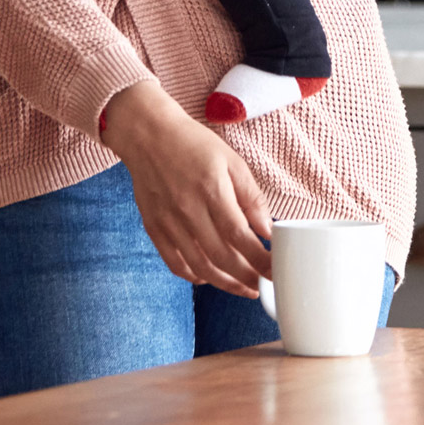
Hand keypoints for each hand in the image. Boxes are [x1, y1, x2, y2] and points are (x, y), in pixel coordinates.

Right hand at [100, 80, 273, 295]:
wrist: (148, 135)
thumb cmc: (193, 145)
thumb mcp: (231, 161)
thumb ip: (251, 197)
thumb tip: (267, 230)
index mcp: (211, 190)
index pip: (240, 235)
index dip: (260, 259)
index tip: (275, 271)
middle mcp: (188, 210)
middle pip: (221, 257)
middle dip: (247, 277)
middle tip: (264, 285)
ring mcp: (168, 222)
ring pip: (199, 266)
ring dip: (225, 283)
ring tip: (244, 289)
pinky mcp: (154, 228)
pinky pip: (174, 262)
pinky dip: (194, 275)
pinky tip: (210, 277)